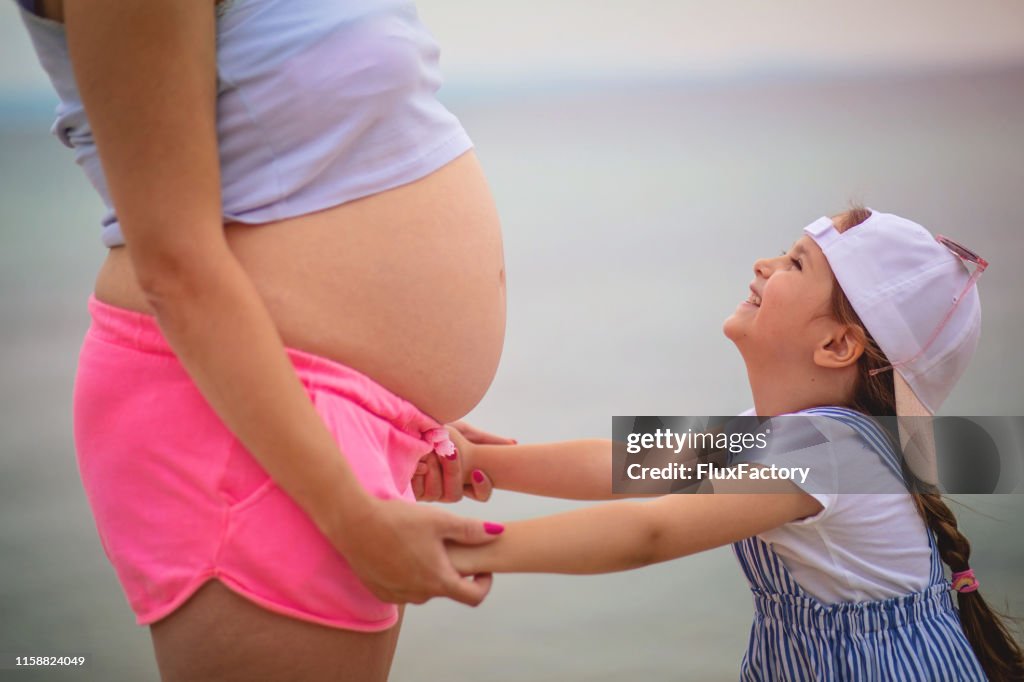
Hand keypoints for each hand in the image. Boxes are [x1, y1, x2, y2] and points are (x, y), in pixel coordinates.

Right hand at [329, 496, 502, 605]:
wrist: (354, 523)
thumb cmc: (399, 520)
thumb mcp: (440, 520)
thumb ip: (471, 530)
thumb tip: (498, 532)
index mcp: (438, 580)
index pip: (473, 597)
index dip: (484, 583)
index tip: (482, 567)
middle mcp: (419, 595)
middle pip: (447, 589)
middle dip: (454, 571)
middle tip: (449, 545)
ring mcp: (398, 596)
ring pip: (425, 588)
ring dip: (430, 572)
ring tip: (423, 544)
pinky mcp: (381, 591)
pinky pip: (404, 588)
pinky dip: (410, 575)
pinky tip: (402, 551)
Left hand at [412, 421, 514, 502]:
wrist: (411, 424)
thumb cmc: (438, 428)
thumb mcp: (464, 432)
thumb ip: (487, 440)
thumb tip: (514, 444)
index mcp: (463, 477)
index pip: (480, 494)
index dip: (482, 488)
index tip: (477, 472)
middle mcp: (447, 488)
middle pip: (456, 495)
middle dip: (453, 472)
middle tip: (449, 451)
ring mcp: (429, 491)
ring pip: (438, 494)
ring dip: (436, 469)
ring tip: (430, 448)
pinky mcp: (411, 490)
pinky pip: (420, 492)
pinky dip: (420, 473)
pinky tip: (418, 458)